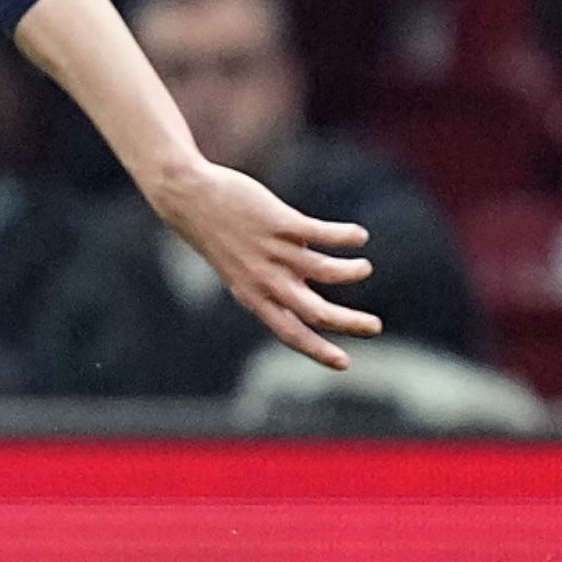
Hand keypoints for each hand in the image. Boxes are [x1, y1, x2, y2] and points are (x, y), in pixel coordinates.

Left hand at [149, 154, 377, 370]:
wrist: (187, 197)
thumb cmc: (218, 235)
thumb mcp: (241, 268)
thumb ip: (275, 279)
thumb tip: (313, 278)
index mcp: (254, 296)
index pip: (289, 333)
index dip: (317, 351)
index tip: (345, 364)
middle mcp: (265, 279)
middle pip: (315, 312)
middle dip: (349, 323)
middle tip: (374, 327)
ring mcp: (273, 251)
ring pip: (327, 271)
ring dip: (352, 271)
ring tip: (363, 267)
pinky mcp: (279, 222)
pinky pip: (323, 234)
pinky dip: (347, 237)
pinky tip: (359, 236)